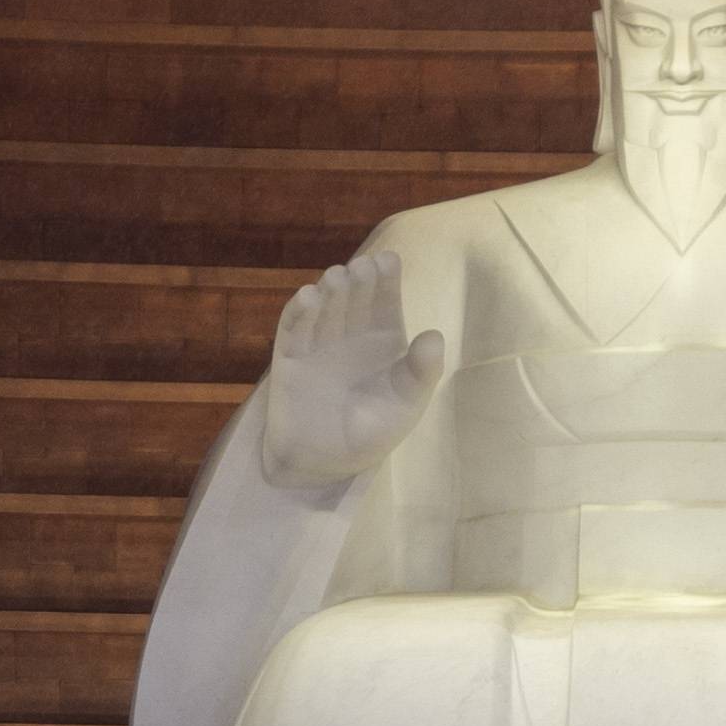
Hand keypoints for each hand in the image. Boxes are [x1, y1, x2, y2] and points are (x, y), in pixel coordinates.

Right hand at [260, 250, 443, 484]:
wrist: (324, 464)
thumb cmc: (371, 433)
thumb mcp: (406, 405)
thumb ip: (422, 372)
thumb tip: (435, 335)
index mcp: (383, 339)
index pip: (385, 300)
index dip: (386, 278)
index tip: (388, 261)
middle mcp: (350, 333)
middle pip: (354, 297)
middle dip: (358, 280)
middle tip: (362, 269)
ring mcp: (318, 342)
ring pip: (324, 307)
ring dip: (330, 290)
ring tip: (337, 278)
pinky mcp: (290, 357)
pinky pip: (293, 329)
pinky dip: (299, 312)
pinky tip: (308, 297)